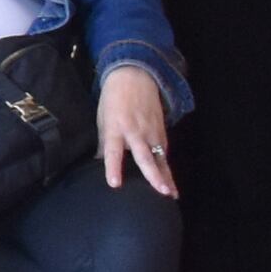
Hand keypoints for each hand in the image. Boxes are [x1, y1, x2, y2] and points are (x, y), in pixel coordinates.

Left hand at [98, 61, 178, 193]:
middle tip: (161, 191)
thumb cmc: (113, 99)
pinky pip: (163, 152)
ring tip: (171, 194)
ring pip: (160, 158)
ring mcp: (151, 131)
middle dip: (154, 175)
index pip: (113, 151)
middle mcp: (135, 132)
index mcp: (115, 128)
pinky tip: (169, 182)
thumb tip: (99, 161)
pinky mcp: (161, 131)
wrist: (135, 76)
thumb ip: (103, 141)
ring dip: (166, 176)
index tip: (115, 184)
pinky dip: (166, 166)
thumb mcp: (102, 117)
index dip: (113, 168)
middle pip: (145, 157)